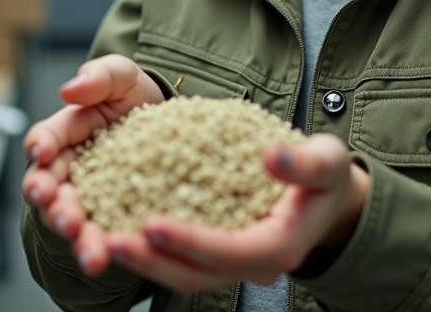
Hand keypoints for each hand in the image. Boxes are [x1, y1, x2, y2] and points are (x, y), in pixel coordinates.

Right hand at [21, 54, 165, 273]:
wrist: (175, 123)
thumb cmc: (136, 97)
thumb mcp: (123, 76)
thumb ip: (98, 76)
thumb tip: (69, 88)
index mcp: (66, 132)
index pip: (44, 140)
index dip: (40, 145)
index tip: (42, 151)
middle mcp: (71, 169)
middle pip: (51, 189)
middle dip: (52, 204)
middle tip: (62, 214)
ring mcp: (90, 198)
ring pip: (73, 220)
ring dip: (77, 239)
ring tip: (89, 251)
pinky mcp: (113, 218)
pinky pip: (106, 236)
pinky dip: (107, 250)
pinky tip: (114, 259)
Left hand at [102, 134, 369, 292]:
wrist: (327, 196)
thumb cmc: (326, 175)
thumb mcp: (327, 160)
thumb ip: (303, 162)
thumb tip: (271, 156)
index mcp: (279, 246)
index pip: (228, 253)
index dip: (188, 242)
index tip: (150, 221)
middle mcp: (254, 265)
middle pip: (195, 275)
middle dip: (152, 260)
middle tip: (109, 238)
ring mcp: (233, 264)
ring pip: (182, 274)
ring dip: (143, 261)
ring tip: (102, 237)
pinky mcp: (217, 254)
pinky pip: (179, 260)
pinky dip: (150, 250)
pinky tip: (117, 226)